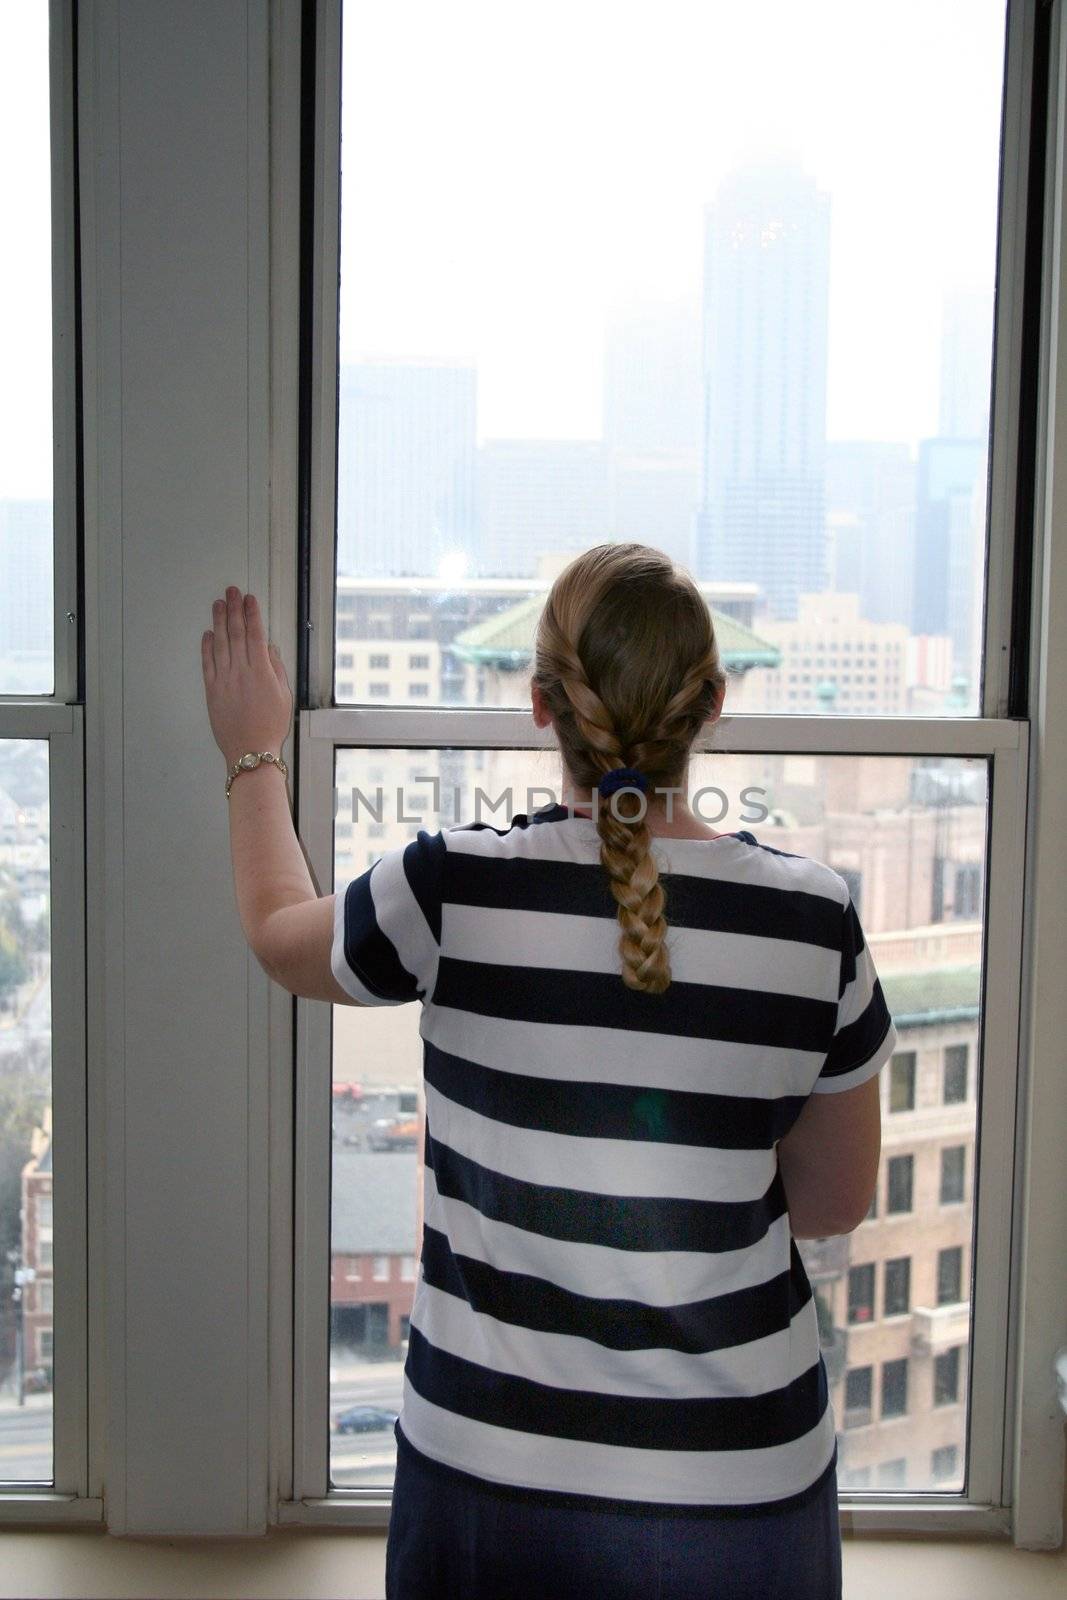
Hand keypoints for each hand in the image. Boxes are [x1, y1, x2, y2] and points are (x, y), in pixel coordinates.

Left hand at [201, 586, 292, 768]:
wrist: (250, 750)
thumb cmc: (270, 726)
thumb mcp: (284, 696)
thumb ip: (276, 668)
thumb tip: (269, 648)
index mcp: (262, 672)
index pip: (255, 634)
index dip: (252, 614)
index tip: (250, 599)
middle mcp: (241, 672)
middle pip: (236, 633)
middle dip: (234, 609)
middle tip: (231, 592)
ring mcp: (224, 680)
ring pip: (219, 643)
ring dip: (218, 621)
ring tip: (218, 604)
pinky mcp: (212, 690)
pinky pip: (207, 663)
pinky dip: (207, 646)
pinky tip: (208, 633)